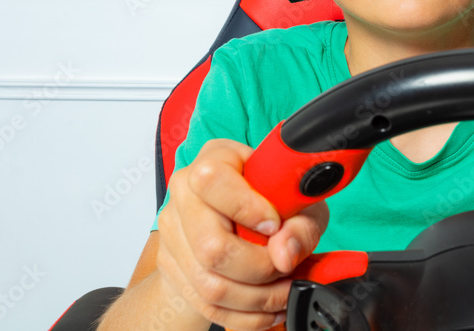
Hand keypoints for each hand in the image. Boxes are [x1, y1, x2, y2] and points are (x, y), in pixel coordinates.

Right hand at [156, 138, 328, 330]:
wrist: (239, 221)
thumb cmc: (273, 202)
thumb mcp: (301, 203)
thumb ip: (301, 224)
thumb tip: (284, 254)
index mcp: (216, 159)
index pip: (212, 180)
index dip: (247, 208)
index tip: (275, 224)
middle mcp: (185, 192)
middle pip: (211, 246)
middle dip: (260, 269)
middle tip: (285, 268)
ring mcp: (173, 231)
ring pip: (210, 284)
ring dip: (256, 298)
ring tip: (283, 292)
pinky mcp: (172, 266)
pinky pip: (206, 305)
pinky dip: (244, 314)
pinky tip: (266, 306)